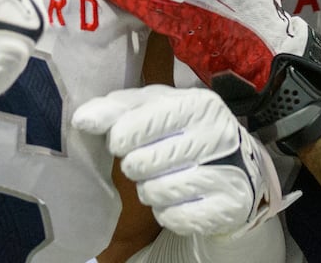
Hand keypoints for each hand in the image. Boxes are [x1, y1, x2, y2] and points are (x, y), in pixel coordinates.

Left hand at [72, 85, 293, 237]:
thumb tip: (82, 119)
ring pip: (156, 192)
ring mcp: (227, 172)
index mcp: (197, 103)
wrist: (238, 166)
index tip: (124, 140)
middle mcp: (217, 135)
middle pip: (141, 164)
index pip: (134, 126)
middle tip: (147, 162)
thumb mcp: (154, 108)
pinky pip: (174, 218)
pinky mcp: (227, 207)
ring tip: (161, 179)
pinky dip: (167, 212)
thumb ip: (117, 109)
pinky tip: (178, 199)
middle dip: (135, 166)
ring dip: (149, 190)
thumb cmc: (184, 131)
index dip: (119, 138)